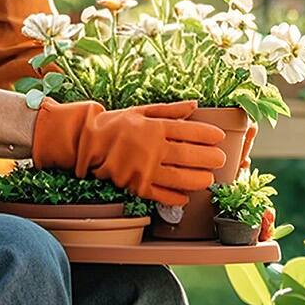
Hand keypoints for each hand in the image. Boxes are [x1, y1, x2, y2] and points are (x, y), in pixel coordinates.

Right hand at [32, 99, 226, 206]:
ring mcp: (145, 169)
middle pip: (191, 156)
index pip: (191, 132)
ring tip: (207, 179)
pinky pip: (162, 195)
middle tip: (219, 160)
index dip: (209, 135)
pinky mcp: (136, 186)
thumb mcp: (141, 111)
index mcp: (155, 128)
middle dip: (210, 159)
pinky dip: (176, 198)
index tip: (218, 138)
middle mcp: (152, 149)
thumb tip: (195, 106)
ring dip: (199, 180)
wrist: (85, 142)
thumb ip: (170, 110)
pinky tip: (185, 196)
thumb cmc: (114, 125)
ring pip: (181, 178)